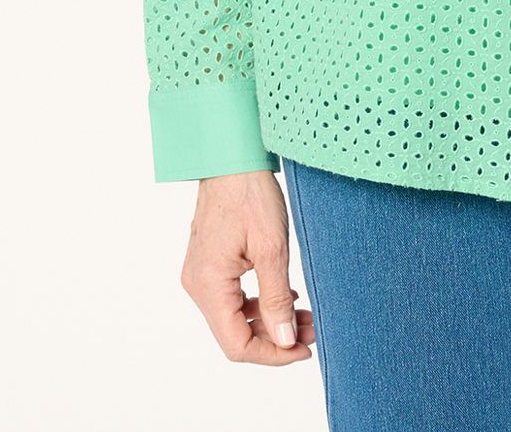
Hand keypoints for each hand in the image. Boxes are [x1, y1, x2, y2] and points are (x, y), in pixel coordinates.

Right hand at [180, 169, 315, 363]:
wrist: (231, 156)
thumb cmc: (250, 193)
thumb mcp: (272, 248)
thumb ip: (276, 299)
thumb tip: (284, 341)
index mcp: (209, 285)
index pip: (236, 345)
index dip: (272, 354)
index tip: (303, 349)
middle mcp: (197, 285)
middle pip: (235, 333)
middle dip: (275, 337)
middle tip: (312, 329)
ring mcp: (200, 273)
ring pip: (235, 316)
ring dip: (269, 320)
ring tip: (305, 315)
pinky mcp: (208, 263)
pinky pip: (231, 297)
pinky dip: (258, 303)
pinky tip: (285, 294)